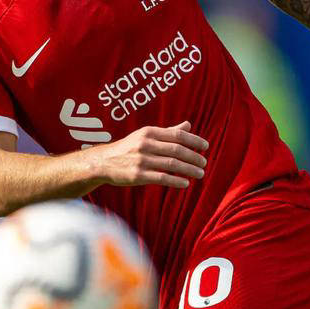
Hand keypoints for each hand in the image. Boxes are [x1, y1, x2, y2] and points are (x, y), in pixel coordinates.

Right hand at [93, 121, 208, 187]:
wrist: (103, 162)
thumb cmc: (128, 148)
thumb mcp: (145, 135)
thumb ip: (168, 131)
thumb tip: (188, 125)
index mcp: (148, 132)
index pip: (177, 135)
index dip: (194, 140)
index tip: (206, 146)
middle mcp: (145, 144)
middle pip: (177, 150)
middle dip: (194, 157)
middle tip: (204, 162)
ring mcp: (141, 160)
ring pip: (172, 164)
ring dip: (189, 169)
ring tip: (200, 173)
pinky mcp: (138, 175)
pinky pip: (162, 178)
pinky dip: (176, 181)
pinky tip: (185, 183)